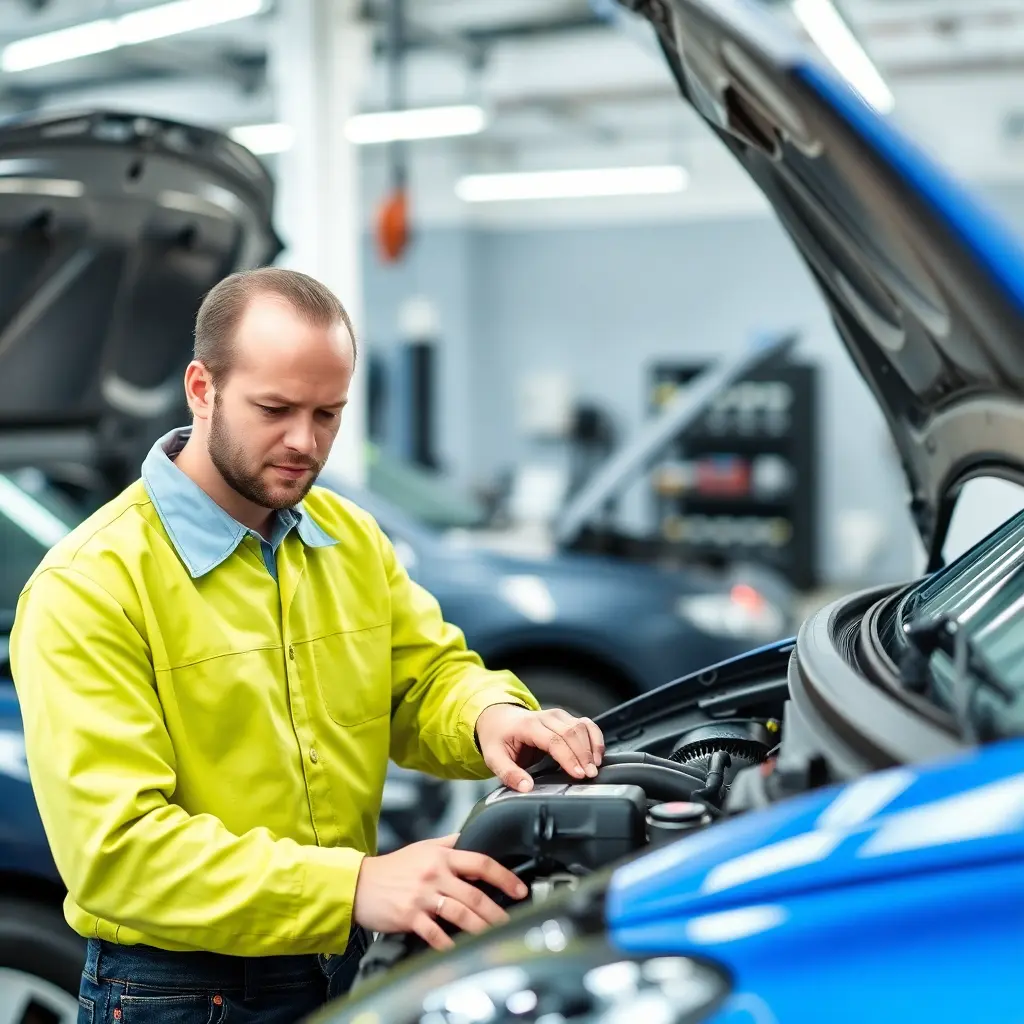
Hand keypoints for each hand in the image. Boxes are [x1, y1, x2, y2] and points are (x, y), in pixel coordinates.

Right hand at [352, 833, 528, 949]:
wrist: (360, 883)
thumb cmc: (393, 868)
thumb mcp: (423, 847)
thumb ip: (448, 843)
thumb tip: (471, 837)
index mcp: (441, 856)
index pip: (480, 862)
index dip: (504, 876)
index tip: (520, 889)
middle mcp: (434, 874)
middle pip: (475, 893)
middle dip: (498, 910)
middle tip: (513, 921)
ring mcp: (422, 896)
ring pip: (460, 913)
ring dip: (482, 928)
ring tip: (496, 936)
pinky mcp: (410, 916)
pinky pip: (435, 933)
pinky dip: (450, 943)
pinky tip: (462, 950)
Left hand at [475, 704, 604, 792]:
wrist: (498, 719)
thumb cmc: (498, 738)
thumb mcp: (494, 758)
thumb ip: (509, 774)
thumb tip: (526, 787)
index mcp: (528, 725)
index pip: (554, 740)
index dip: (568, 757)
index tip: (578, 774)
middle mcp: (546, 717)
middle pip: (571, 733)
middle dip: (584, 755)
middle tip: (590, 775)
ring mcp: (558, 715)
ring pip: (581, 727)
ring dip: (592, 747)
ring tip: (594, 768)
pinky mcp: (566, 718)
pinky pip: (586, 724)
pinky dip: (595, 737)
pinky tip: (598, 754)